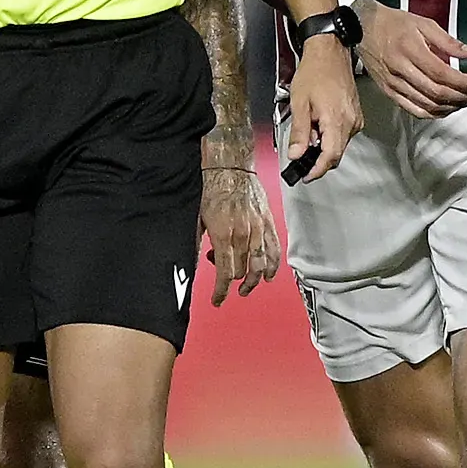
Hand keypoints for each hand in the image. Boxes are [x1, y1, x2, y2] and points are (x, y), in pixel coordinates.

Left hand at [198, 155, 280, 302]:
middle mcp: (243, 235)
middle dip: (230, 278)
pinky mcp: (268, 224)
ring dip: (253, 281)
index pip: (225, 273)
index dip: (220, 291)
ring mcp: (258, 230)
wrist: (230, 168)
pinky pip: (274, 251)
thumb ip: (196, 245)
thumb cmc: (212, 189)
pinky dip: (272, 266)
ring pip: (260, 266)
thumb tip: (192, 266)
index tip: (217, 300)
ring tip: (246, 288)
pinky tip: (268, 275)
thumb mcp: (197, 219)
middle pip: (241, 271)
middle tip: (222, 272)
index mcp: (223, 235)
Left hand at [282, 35, 361, 182]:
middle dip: (318, 160)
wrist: (330, 52)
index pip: (330, 157)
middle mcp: (351, 123)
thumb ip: (299, 132)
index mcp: (336, 120)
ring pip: (339, 144)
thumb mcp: (299, 103)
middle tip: (299, 158)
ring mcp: (356, 119)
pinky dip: (330, 136)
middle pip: (336, 154)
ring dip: (323, 145)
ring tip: (308, 130)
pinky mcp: (356, 115)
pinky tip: (318, 124)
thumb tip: (295, 156)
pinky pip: (343, 134)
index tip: (304, 176)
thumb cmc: (314, 73)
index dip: (317, 170)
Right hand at [351, 0, 466, 118]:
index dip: (463, 83)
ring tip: (466, 101)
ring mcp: (393, 84)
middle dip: (461, 97)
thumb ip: (448, 41)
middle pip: (436, 92)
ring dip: (450, 107)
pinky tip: (445, 109)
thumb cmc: (393, 23)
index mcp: (410, 49)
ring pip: (426, 105)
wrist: (361, 28)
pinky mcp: (388, 91)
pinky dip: (432, 113)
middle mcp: (401, 69)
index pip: (442, 73)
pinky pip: (413, 110)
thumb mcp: (423, 23)